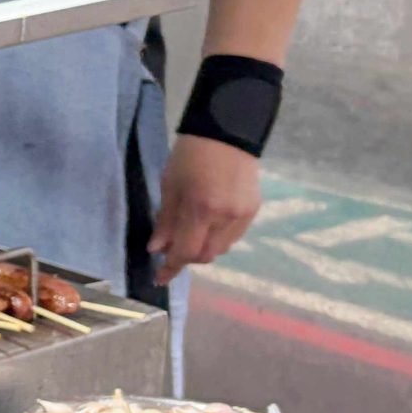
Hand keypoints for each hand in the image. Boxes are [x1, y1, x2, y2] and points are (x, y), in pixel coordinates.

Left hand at [149, 134, 261, 282]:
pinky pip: (234, 237)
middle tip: (172, 248)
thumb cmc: (189, 156)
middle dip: (186, 257)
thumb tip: (157, 249)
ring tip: (190, 233)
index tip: (160, 278)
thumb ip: (165, 220)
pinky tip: (209, 225)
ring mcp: (243, 215)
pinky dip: (218, 238)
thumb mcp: (169, 186)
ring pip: (221, 249)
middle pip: (205, 256)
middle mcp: (226, 218)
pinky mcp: (254, 210)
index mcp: (201, 210)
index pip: (185, 251)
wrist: (227, 133)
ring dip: (203, 249)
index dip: (171, 268)